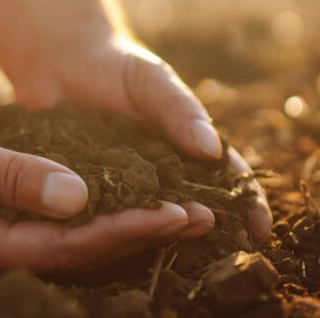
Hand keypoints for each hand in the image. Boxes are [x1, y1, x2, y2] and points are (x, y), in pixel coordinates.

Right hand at [0, 91, 216, 270]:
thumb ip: (10, 176)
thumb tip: (78, 198)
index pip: (65, 248)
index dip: (123, 232)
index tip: (174, 213)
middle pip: (80, 253)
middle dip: (140, 235)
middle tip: (202, 217)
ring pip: (74, 238)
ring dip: (127, 223)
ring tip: (184, 210)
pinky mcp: (0, 210)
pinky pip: (59, 217)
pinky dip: (98, 206)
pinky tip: (132, 193)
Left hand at [7, 31, 272, 244]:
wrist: (58, 61)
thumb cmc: (115, 65)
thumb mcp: (151, 81)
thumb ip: (179, 110)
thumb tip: (212, 148)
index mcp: (186, 148)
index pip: (225, 180)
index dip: (247, 206)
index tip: (260, 230)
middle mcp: (160, 174)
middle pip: (194, 209)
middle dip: (213, 234)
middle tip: (227, 258)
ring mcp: (124, 187)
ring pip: (150, 221)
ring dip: (165, 239)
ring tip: (181, 259)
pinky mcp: (86, 193)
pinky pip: (103, 217)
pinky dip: (114, 234)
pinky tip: (119, 251)